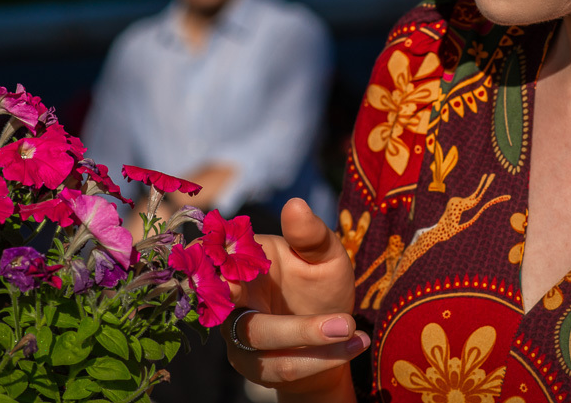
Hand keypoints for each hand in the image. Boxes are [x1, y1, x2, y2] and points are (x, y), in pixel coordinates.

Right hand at [225, 198, 366, 400]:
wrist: (332, 333)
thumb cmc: (322, 284)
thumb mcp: (327, 256)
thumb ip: (310, 236)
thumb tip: (295, 203)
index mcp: (242, 263)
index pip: (214, 262)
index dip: (216, 269)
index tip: (238, 281)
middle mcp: (232, 299)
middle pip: (242, 311)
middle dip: (294, 323)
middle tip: (344, 323)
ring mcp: (239, 336)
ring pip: (264, 341)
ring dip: (312, 340)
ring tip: (353, 330)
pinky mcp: (253, 365)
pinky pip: (281, 367)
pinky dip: (323, 359)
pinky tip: (357, 343)